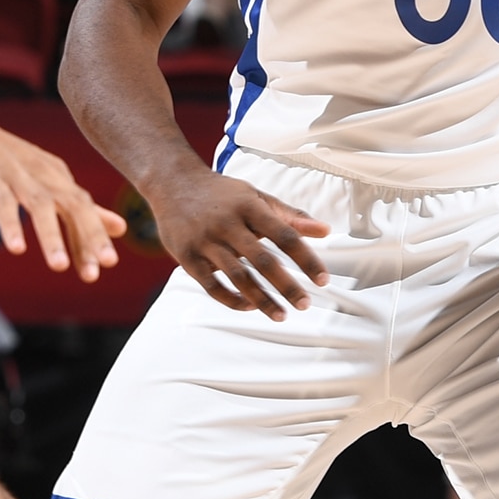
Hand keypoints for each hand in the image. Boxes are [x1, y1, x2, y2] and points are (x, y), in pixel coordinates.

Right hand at [0, 108, 126, 281]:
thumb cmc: (2, 158)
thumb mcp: (44, 179)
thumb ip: (79, 206)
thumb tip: (121, 227)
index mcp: (57, 176)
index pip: (84, 210)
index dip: (93, 239)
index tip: (103, 267)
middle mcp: (42, 173)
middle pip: (73, 204)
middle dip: (88, 236)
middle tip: (99, 270)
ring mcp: (15, 174)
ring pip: (40, 205)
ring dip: (51, 237)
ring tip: (59, 267)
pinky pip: (1, 202)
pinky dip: (11, 224)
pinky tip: (17, 248)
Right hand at [150, 163, 329, 319]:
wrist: (172, 182)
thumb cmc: (222, 193)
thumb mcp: (257, 196)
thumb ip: (290, 216)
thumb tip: (325, 231)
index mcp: (249, 206)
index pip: (285, 235)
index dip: (306, 259)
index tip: (322, 280)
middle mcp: (227, 223)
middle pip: (262, 260)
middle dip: (286, 286)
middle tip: (304, 304)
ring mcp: (205, 241)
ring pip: (238, 276)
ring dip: (262, 299)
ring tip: (281, 315)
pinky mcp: (187, 256)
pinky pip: (211, 285)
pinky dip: (231, 299)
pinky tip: (249, 307)